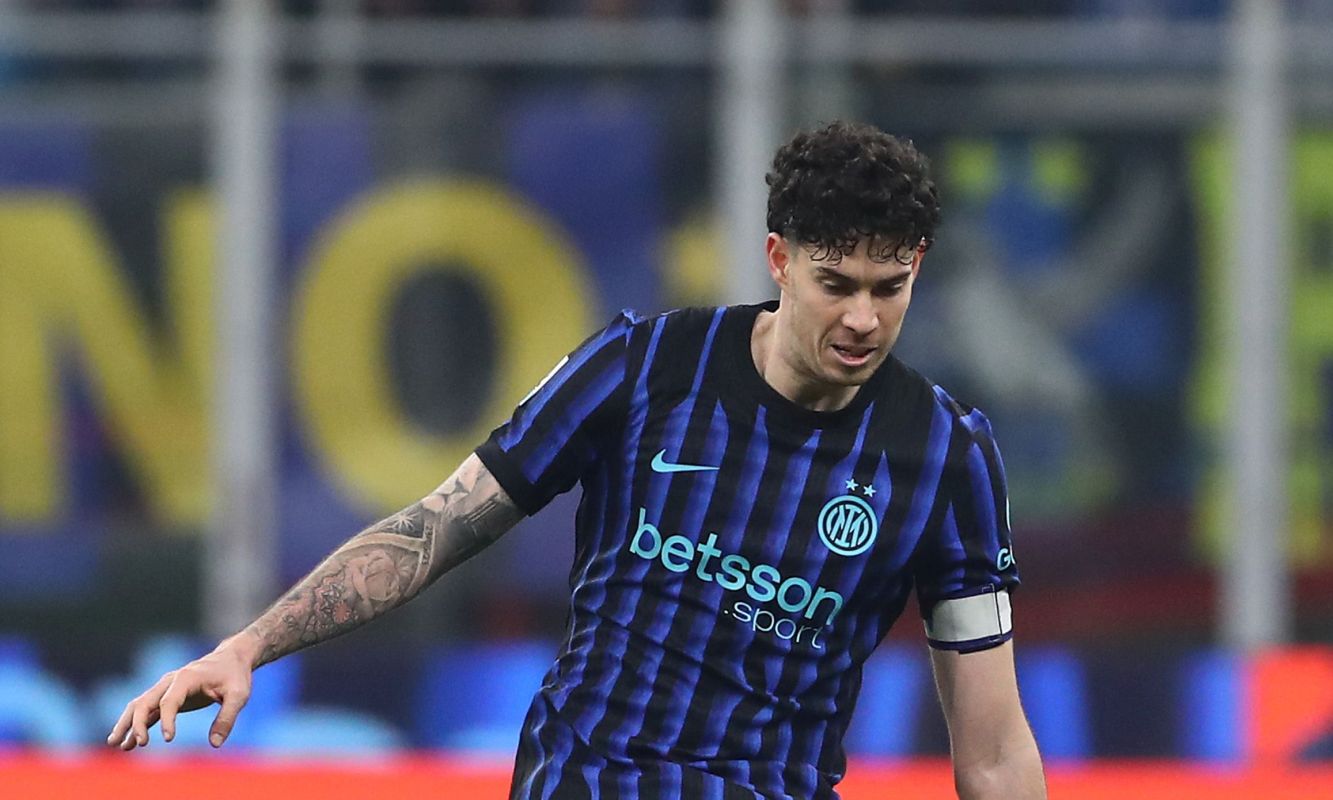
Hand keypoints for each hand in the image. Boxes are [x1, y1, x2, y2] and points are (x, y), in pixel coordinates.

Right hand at [106, 640, 254, 749]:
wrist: (232, 659)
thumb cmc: (235, 676)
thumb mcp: (239, 695)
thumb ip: (227, 718)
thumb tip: (215, 744)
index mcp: (186, 678)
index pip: (169, 700)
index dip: (167, 720)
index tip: (168, 739)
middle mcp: (170, 681)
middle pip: (145, 701)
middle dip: (136, 722)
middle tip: (139, 744)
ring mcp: (166, 688)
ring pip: (139, 705)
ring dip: (126, 724)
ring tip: (116, 744)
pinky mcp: (167, 697)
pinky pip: (146, 712)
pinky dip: (136, 726)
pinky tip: (128, 743)